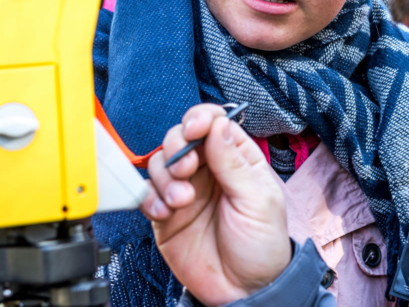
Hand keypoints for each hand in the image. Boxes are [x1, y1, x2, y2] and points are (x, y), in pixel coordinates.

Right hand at [140, 104, 290, 305]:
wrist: (244, 291)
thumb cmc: (262, 246)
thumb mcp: (258, 200)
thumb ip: (234, 162)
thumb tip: (218, 124)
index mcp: (237, 159)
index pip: (214, 123)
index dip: (200, 119)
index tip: (194, 129)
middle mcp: (208, 170)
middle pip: (180, 137)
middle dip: (177, 148)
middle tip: (186, 169)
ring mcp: (185, 190)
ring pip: (159, 163)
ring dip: (164, 177)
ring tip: (181, 202)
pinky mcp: (165, 214)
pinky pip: (146, 194)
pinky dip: (150, 199)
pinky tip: (165, 213)